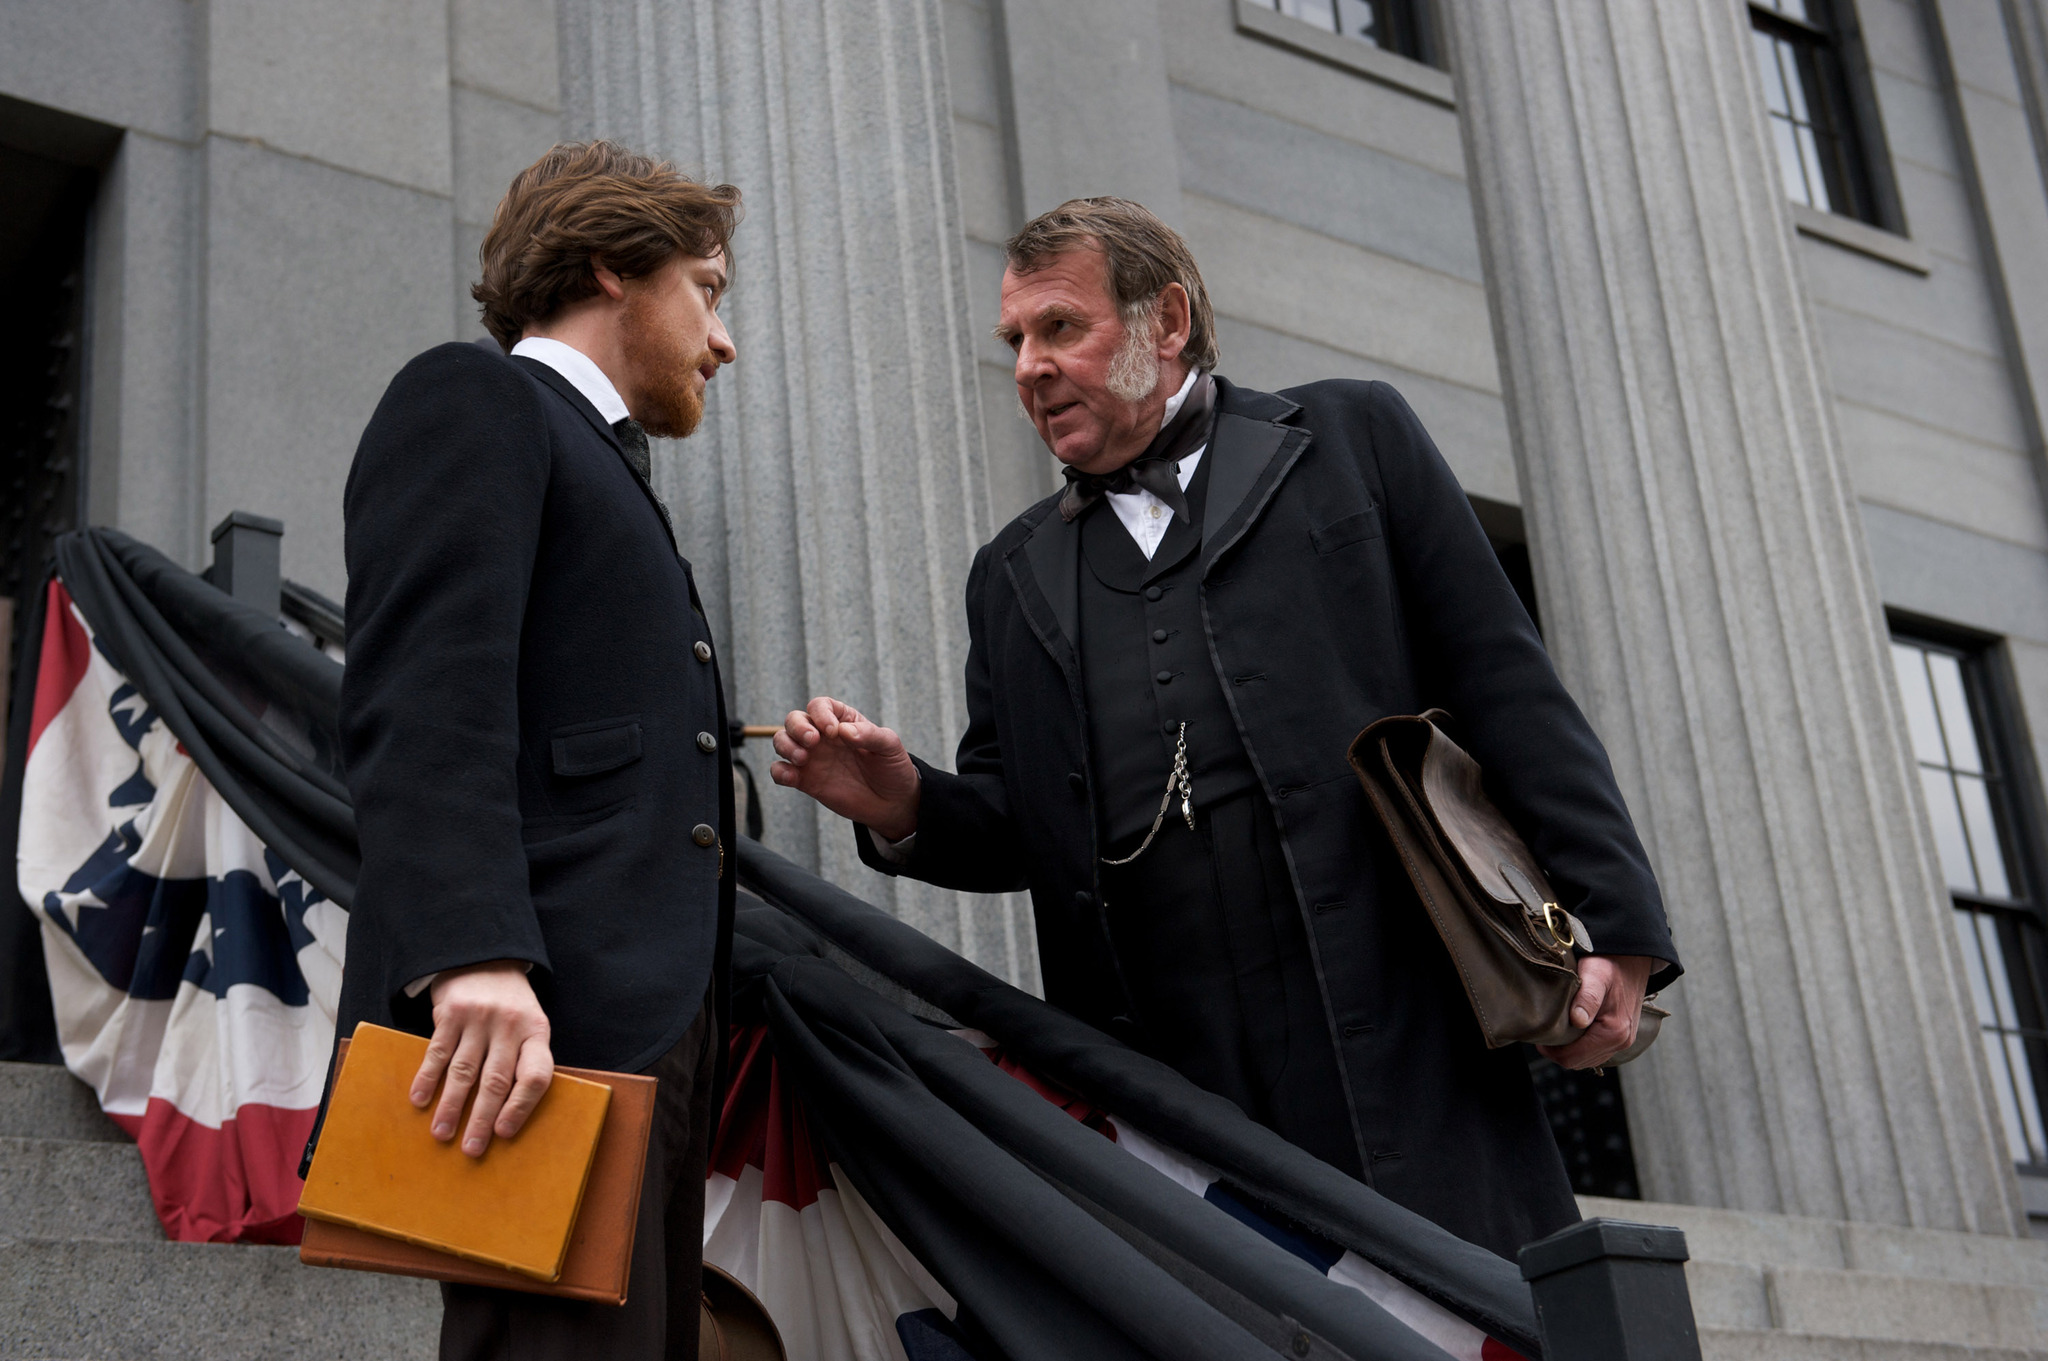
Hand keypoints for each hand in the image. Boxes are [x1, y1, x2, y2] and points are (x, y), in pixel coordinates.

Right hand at [412, 961, 552, 1155]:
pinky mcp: (451, 1013)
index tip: (505, 1133)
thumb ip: (523, 1061)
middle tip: (472, 1149)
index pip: (535, 1075)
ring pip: (464, 1071)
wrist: (485, 959)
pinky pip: (438, 1052)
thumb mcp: (529, 1026)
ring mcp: (479, 1018)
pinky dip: (427, 1079)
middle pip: (496, 1080)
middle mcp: (509, 1026)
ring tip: (442, 1134)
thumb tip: (508, 1116)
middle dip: (483, 1119)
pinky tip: (419, 1100)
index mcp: (536, 1033)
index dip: (521, 1107)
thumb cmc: (511, 1006)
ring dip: (452, 1106)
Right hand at [768, 696, 921, 840]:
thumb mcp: (890, 746)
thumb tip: (844, 731)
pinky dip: (779, 772)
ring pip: (782, 741)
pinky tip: (792, 777)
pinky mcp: (805, 781)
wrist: (892, 802)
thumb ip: (870, 735)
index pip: (820, 706)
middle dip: (797, 727)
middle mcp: (823, 737)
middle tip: (812, 742)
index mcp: (843, 721)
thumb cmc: (892, 768)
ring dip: (785, 746)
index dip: (821, 714)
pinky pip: (781, 771)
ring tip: (803, 759)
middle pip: (794, 720)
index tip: (833, 731)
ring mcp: (812, 758)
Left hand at [1536, 954, 1654, 1069]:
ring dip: (1569, 1049)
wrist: (1632, 958)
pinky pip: (1596, 1052)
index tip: (1540, 1034)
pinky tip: (1571, 1028)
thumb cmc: (1610, 964)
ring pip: (1587, 1059)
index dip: (1551, 1050)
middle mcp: (1622, 1041)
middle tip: (1545, 1031)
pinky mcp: (1621, 1036)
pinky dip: (1580, 1046)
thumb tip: (1577, 1020)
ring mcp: (1623, 1040)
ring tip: (1556, 1029)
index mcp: (1614, 1031)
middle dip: (1558, 1050)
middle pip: (1579, 1062)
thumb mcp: (1595, 975)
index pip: (1573, 1058)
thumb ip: (1587, 998)